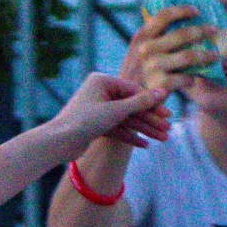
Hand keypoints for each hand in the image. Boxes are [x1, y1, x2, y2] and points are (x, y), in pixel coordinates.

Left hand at [42, 73, 170, 160]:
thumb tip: (163, 91)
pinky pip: (118, 128)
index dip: (152, 103)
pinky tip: (144, 145)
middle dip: (150, 119)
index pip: (134, 90)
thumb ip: (140, 102)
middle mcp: (100, 92)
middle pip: (132, 106)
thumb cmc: (85, 121)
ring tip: (162, 139)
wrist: (59, 142)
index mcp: (102, 81)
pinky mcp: (95, 124)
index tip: (167, 114)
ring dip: (144, 129)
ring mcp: (98, 109)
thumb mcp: (116, 110)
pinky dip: (130, 136)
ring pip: (127, 119)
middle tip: (168, 130)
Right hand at [122, 7, 223, 94]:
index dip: (181, 10)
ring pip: (189, 56)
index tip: (196, 10)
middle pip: (181, 34)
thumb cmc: (137, 73)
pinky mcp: (161, 84)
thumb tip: (183, 24)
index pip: (162, 16)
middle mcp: (146, 49)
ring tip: (215, 55)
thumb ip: (153, 38)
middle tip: (214, 30)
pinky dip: (192, 78)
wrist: (126, 100)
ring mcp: (153, 66)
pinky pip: (187, 77)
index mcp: (141, 37)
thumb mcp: (138, 51)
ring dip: (206, 55)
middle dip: (202, 31)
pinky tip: (193, 79)